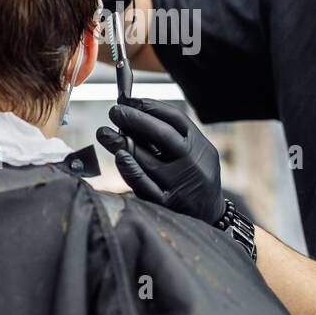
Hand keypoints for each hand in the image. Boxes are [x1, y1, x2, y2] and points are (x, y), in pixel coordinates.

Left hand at [96, 98, 225, 225]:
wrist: (211, 215)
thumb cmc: (193, 175)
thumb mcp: (194, 152)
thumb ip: (170, 134)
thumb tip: (132, 109)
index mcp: (199, 146)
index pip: (175, 119)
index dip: (151, 106)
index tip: (129, 100)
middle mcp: (192, 163)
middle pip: (163, 135)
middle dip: (135, 119)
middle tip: (114, 111)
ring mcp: (179, 184)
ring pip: (149, 160)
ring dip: (123, 143)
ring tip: (105, 133)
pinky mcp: (166, 204)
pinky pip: (145, 185)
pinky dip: (131, 169)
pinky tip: (119, 156)